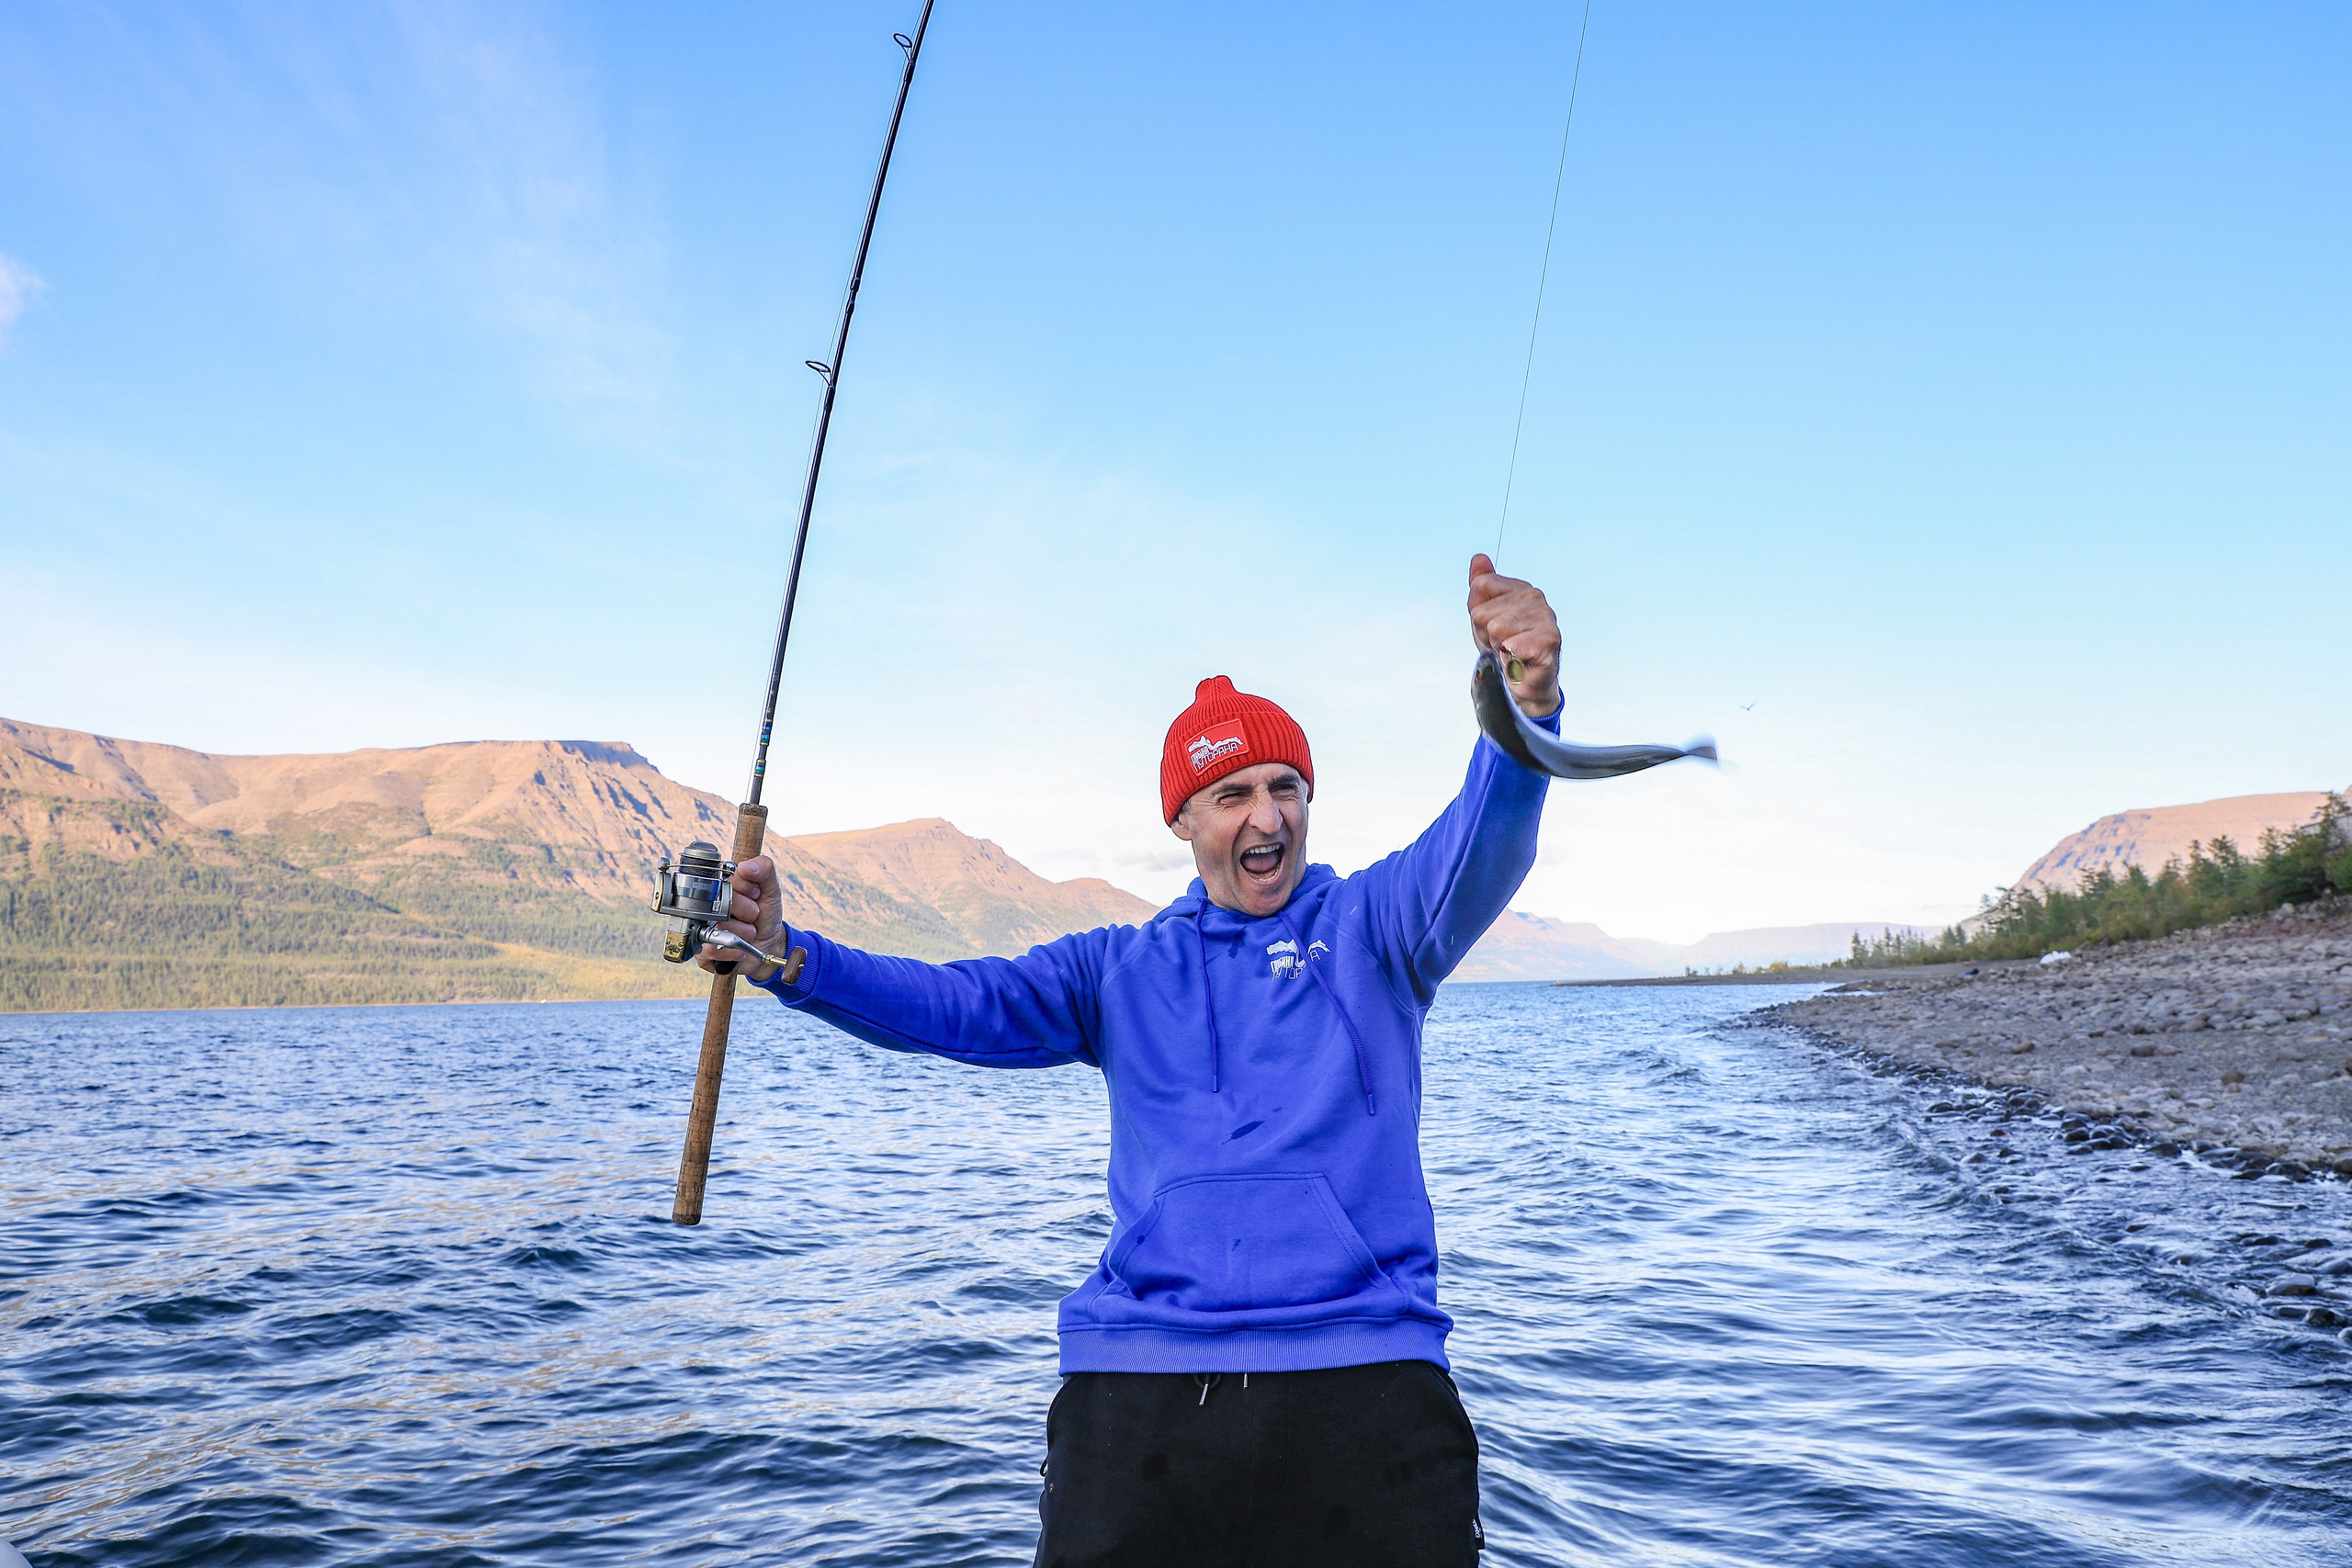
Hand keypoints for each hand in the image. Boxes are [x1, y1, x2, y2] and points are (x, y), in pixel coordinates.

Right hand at [696, 854, 786, 981]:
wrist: (768, 945)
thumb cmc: (765, 914)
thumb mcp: (771, 890)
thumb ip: (765, 870)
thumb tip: (745, 866)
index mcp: (721, 885)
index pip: (730, 880)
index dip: (749, 890)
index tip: (757, 895)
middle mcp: (707, 905)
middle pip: (725, 903)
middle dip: (749, 912)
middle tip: (753, 916)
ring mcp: (702, 927)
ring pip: (721, 927)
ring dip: (744, 933)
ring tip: (748, 932)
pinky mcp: (702, 951)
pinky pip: (710, 949)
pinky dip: (732, 950)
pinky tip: (741, 948)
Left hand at [1467, 553, 1561, 716]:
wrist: (1524, 684)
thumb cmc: (1507, 649)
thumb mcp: (1485, 616)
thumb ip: (1481, 587)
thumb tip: (1479, 558)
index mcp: (1521, 588)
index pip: (1480, 586)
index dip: (1478, 614)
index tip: (1491, 628)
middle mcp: (1536, 598)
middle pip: (1483, 611)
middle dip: (1487, 635)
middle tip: (1503, 645)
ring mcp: (1545, 618)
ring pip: (1495, 628)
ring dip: (1498, 648)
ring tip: (1511, 653)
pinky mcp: (1549, 641)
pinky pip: (1511, 646)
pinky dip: (1510, 661)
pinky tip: (1521, 662)